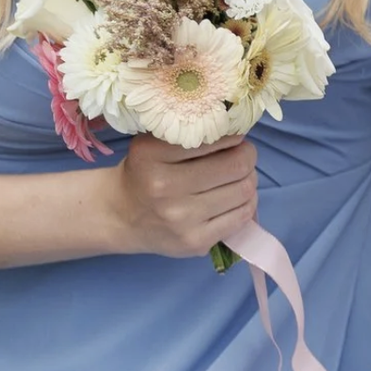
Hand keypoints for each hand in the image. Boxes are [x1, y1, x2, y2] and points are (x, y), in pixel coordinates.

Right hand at [108, 134, 257, 257]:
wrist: (120, 216)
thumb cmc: (144, 174)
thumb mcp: (153, 145)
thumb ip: (189, 134)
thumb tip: (238, 129)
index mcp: (151, 155)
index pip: (214, 139)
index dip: (234, 136)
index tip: (235, 137)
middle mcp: (164, 187)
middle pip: (236, 165)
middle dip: (247, 156)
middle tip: (243, 155)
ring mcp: (181, 218)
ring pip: (244, 191)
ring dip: (249, 179)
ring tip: (239, 176)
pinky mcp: (195, 241)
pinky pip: (242, 217)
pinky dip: (247, 202)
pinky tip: (236, 197)